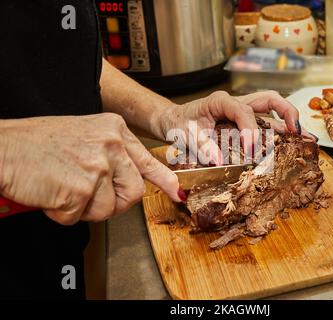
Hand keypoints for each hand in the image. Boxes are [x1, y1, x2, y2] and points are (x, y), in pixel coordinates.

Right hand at [0, 113, 180, 224]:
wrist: (3, 147)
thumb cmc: (37, 144)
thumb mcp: (84, 137)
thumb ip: (111, 155)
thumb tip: (130, 178)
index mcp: (113, 130)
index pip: (147, 160)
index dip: (164, 180)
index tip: (177, 191)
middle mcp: (111, 145)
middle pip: (133, 193)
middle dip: (112, 203)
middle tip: (86, 195)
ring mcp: (97, 165)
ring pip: (109, 209)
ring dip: (85, 208)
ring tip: (64, 188)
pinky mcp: (81, 188)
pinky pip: (81, 217)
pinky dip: (63, 213)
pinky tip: (51, 193)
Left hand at [159, 90, 315, 164]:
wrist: (174, 120)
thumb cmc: (180, 124)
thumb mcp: (184, 135)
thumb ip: (200, 146)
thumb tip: (216, 159)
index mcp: (220, 101)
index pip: (242, 110)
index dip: (249, 130)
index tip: (251, 150)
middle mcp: (236, 103)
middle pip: (268, 99)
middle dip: (286, 112)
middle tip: (297, 130)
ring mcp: (243, 112)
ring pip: (272, 110)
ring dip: (289, 122)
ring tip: (306, 138)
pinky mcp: (245, 123)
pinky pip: (267, 123)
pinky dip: (281, 132)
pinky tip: (293, 143)